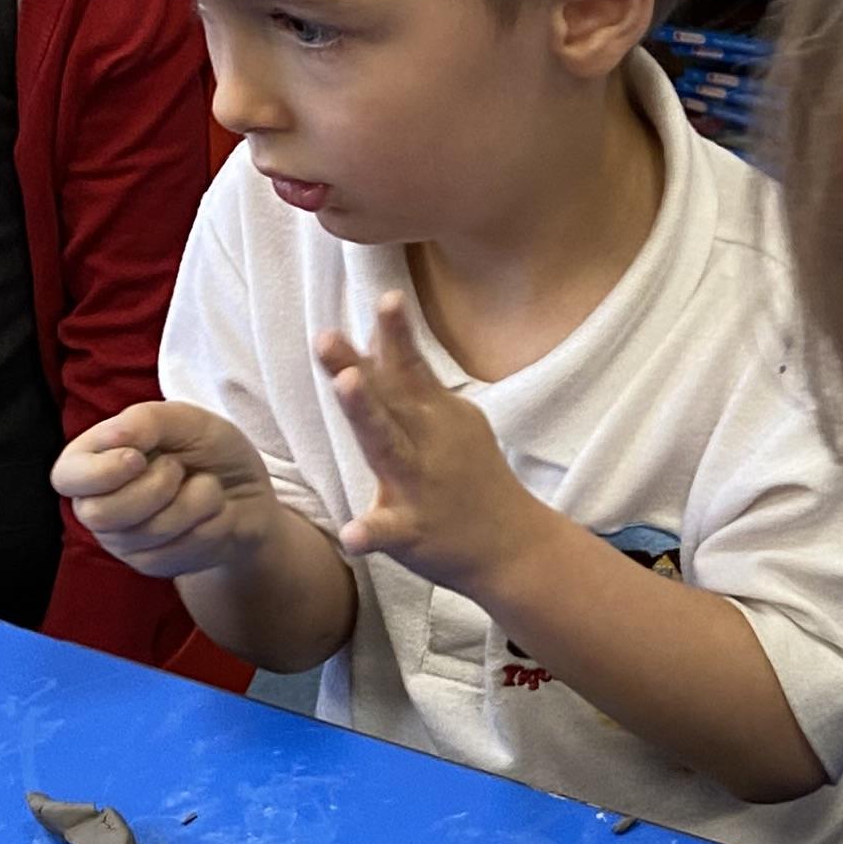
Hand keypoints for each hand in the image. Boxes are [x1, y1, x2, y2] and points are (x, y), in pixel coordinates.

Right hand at [52, 403, 284, 581]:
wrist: (251, 496)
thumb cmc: (208, 452)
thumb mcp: (185, 420)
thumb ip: (146, 420)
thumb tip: (114, 436)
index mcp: (92, 463)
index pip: (67, 478)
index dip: (102, 471)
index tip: (138, 458)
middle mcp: (98, 506)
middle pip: (101, 514)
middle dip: (156, 487)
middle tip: (180, 469)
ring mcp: (124, 543)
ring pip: (151, 532)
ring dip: (197, 501)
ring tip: (207, 487)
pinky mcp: (154, 565)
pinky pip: (184, 550)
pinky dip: (214, 523)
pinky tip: (216, 514)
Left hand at [317, 294, 545, 596]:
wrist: (516, 546)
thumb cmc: (472, 477)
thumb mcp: (449, 421)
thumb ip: (409, 386)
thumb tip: (373, 341)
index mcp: (435, 414)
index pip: (406, 369)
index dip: (395, 334)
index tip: (387, 297)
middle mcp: (429, 442)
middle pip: (390, 397)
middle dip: (360, 365)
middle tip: (327, 335)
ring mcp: (422, 486)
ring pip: (388, 448)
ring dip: (366, 414)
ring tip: (345, 384)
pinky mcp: (414, 531)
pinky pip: (389, 531)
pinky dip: (370, 533)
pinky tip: (352, 534)